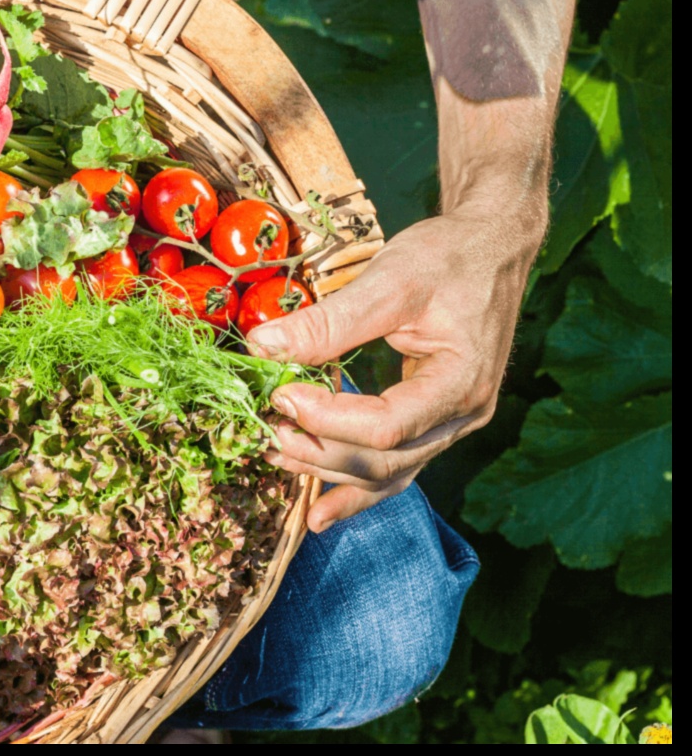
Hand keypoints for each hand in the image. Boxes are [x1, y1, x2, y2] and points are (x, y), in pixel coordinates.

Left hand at [247, 207, 539, 532]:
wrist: (492, 246)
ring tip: (275, 458)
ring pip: (387, 472)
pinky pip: (394, 464)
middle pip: (385, 461)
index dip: (327, 419)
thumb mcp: (391, 279)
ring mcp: (451, 423)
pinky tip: (319, 508)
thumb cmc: (450, 256)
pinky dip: (354, 483)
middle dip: (320, 452)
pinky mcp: (434, 419)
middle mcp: (463, 416)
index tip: (280, 395)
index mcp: (462, 382)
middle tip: (264, 430)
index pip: (386, 426)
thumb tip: (262, 347)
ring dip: (329, 472)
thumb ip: (329, 320)